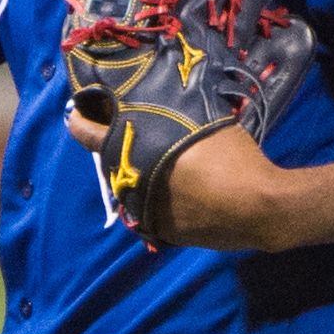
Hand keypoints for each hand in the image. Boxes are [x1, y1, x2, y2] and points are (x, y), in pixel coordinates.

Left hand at [65, 111, 291, 249]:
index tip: (74, 115)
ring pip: (134, 189)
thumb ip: (172, 113)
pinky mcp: (164, 233)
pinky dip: (165, 200)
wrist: (259, 207)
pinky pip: (155, 210)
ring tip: (171, 166)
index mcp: (133, 154)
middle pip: (115, 163)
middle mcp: (131, 185)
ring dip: (144, 177)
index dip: (79, 122)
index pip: (90, 135)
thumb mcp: (200, 120)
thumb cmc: (232, 157)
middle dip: (122, 150)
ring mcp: (145, 212)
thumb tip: (162, 100)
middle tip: (139, 136)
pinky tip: (188, 192)